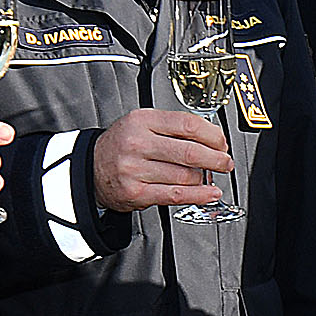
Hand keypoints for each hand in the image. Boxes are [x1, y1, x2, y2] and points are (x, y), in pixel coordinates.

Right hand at [93, 108, 233, 211]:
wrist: (90, 168)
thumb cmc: (121, 145)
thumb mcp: (141, 123)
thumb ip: (172, 127)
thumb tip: (211, 139)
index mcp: (142, 120)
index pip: (187, 124)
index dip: (212, 135)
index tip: (221, 142)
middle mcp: (138, 143)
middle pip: (190, 152)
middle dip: (216, 158)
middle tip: (225, 161)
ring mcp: (135, 169)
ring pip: (185, 175)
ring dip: (205, 177)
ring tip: (209, 176)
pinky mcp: (137, 193)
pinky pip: (176, 195)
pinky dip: (199, 195)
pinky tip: (210, 193)